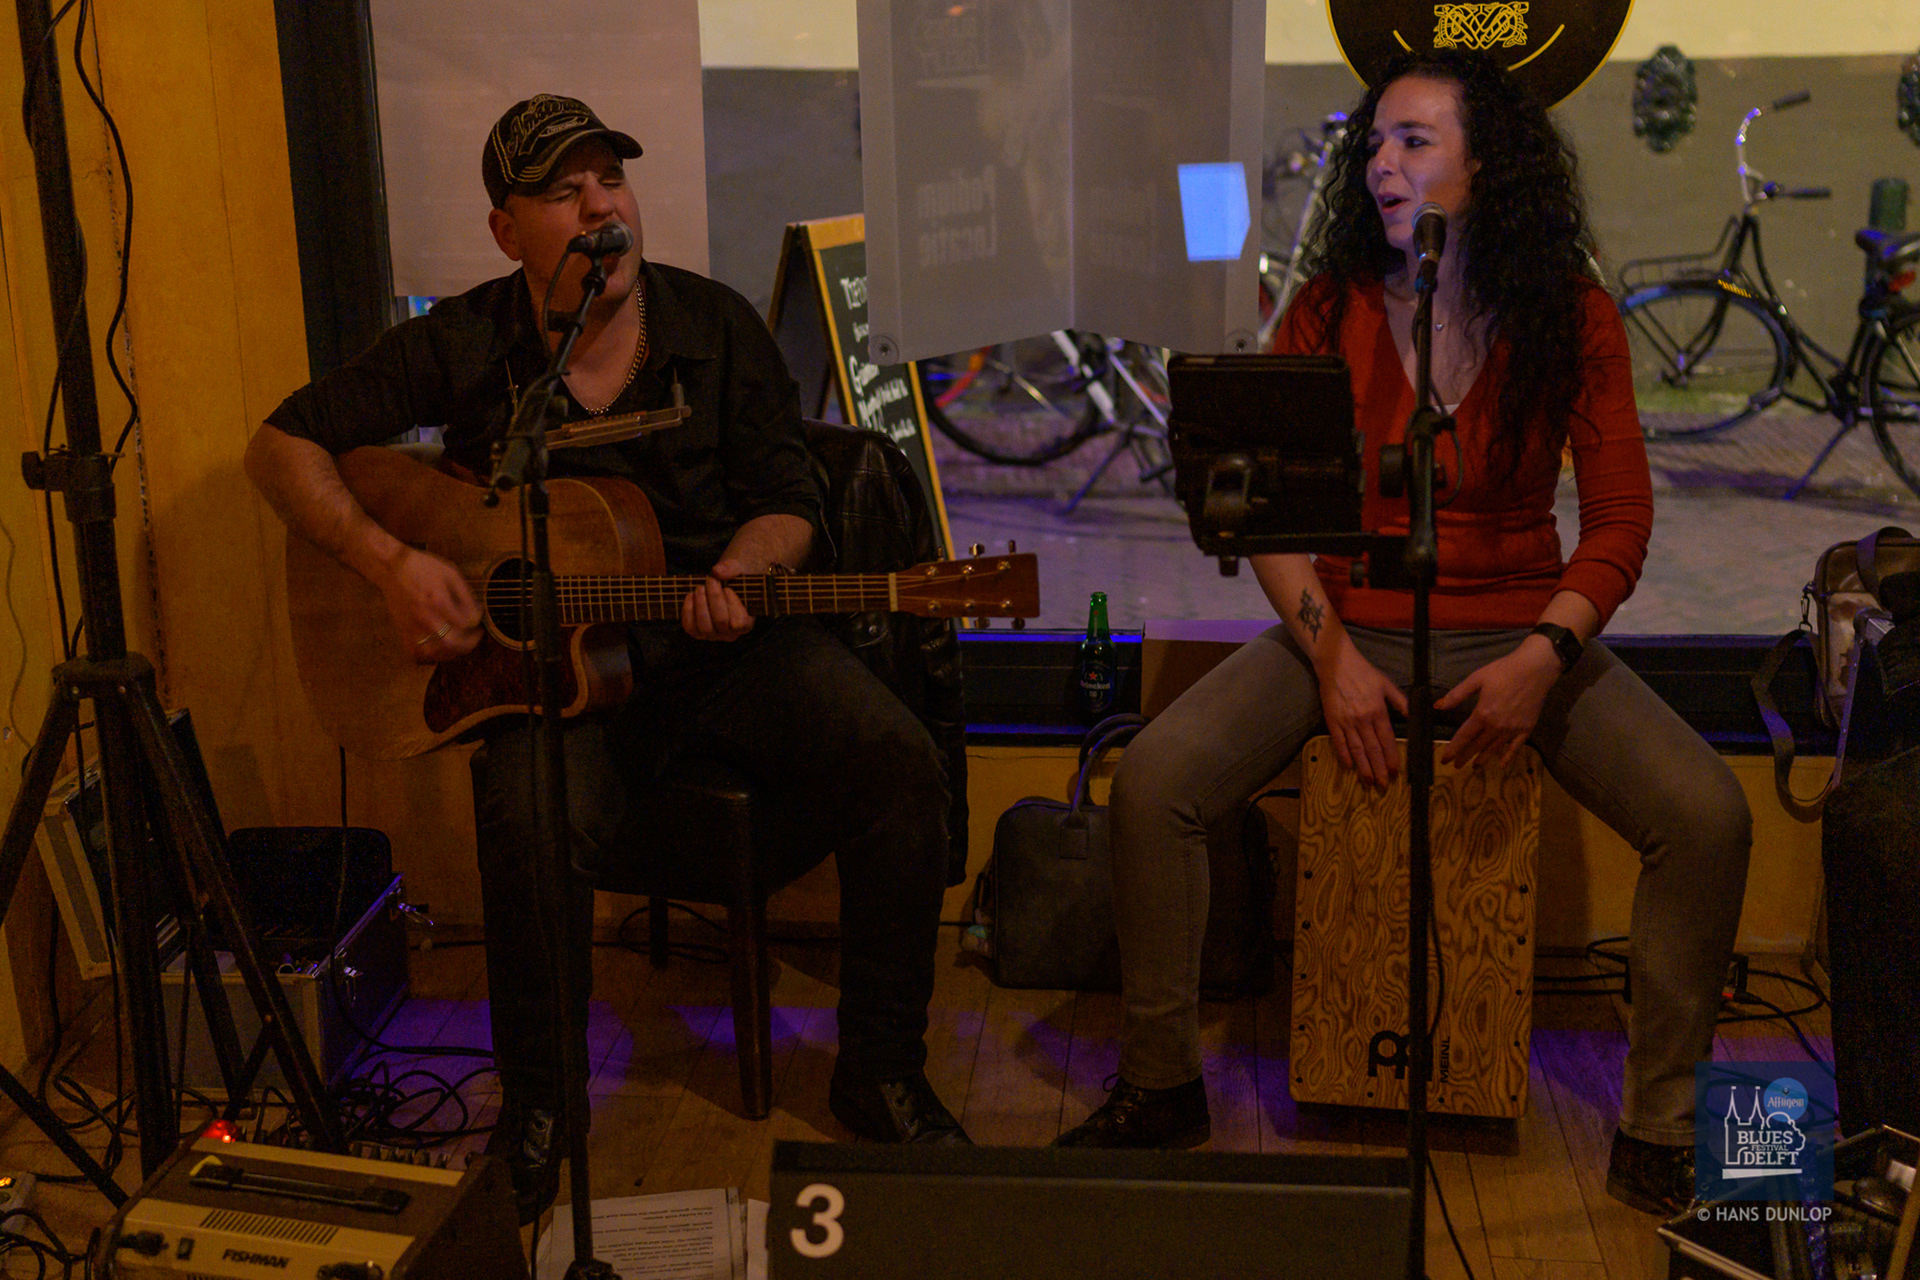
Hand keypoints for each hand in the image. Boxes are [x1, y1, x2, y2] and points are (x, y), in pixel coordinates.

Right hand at [378, 547, 482, 663]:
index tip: (478, 621)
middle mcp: (423, 617)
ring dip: (451, 652)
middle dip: (469, 644)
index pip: (465, 624)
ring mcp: (410, 628)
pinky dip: (430, 657)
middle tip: (475, 636)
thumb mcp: (451, 574)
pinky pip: (417, 656)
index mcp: (437, 600)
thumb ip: (466, 597)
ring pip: (434, 654)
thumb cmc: (423, 568)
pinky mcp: (402, 633)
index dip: (476, 624)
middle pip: (451, 644)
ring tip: (460, 643)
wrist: (392, 569)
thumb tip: (477, 616)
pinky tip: (439, 649)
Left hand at [681, 559, 755, 640]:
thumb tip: (717, 571)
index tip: (728, 589)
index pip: (739, 623)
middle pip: (720, 622)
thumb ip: (731, 569)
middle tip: (711, 580)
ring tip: (700, 588)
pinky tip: (690, 595)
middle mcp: (730, 634)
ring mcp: (713, 635)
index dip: (732, 605)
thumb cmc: (734, 579)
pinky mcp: (697, 633)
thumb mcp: (738, 570)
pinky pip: (690, 627)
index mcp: (746, 624)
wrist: (722, 585)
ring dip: (700, 605)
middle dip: (714, 599)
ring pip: (704, 627)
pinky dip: (688, 610)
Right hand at [1317, 640, 1409, 786]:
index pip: (1387, 740)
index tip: (1396, 773)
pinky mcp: (1332, 721)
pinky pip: (1339, 742)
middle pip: (1372, 750)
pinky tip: (1348, 767)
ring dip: (1363, 768)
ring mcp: (1346, 722)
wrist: (1335, 663)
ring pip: (1356, 750)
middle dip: (1379, 770)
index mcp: (1378, 711)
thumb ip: (1400, 701)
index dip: (1392, 758)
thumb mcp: (1386, 684)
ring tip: (1368, 782)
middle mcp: (1362, 720)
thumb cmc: (1363, 672)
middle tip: (1383, 786)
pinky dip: (1343, 755)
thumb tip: (1412, 717)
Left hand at [1436, 636, 1561, 767]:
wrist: (1535, 669)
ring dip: (1483, 758)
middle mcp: (1497, 726)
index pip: (1464, 736)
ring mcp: (1513, 729)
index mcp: (1483, 714)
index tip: (1444, 759)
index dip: (1453, 749)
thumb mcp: (1476, 679)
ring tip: (1474, 767)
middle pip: (1477, 745)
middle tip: (1456, 766)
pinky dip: (1508, 757)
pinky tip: (1501, 765)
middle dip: (1465, 756)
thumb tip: (1437, 707)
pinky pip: (1516, 747)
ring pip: (1494, 749)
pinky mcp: (1527, 729)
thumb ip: (1456, 695)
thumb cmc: (1503, 671)